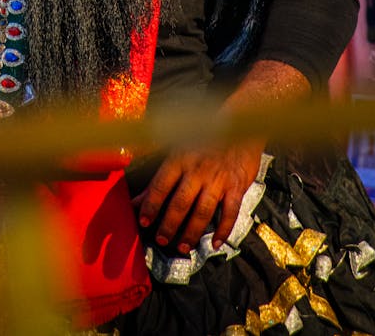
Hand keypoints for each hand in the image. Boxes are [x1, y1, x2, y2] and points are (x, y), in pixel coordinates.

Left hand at [133, 139, 262, 253]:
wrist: (239, 127)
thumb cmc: (203, 142)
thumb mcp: (178, 154)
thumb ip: (157, 180)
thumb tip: (135, 201)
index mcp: (180, 159)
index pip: (161, 186)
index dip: (151, 206)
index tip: (143, 222)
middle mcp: (197, 170)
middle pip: (180, 203)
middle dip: (169, 225)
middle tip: (162, 240)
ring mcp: (217, 179)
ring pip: (203, 212)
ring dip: (192, 232)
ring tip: (183, 247)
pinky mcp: (236, 186)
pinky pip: (230, 213)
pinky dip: (223, 230)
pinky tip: (215, 244)